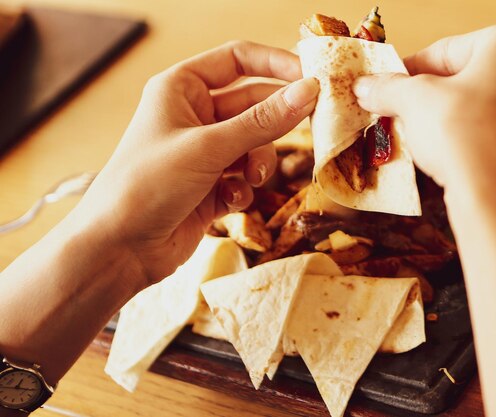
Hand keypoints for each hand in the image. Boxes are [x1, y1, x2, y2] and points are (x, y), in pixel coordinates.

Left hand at [68, 41, 318, 286]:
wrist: (119, 249)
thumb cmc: (146, 185)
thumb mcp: (209, 147)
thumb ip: (263, 121)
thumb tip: (309, 91)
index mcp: (181, 89)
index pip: (237, 60)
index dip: (275, 64)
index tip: (310, 77)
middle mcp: (193, 116)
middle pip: (253, 106)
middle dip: (274, 123)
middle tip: (309, 127)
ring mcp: (203, 153)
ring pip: (254, 145)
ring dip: (259, 163)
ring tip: (249, 179)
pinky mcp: (211, 186)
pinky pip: (245, 177)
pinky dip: (243, 189)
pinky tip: (229, 202)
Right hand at [353, 25, 495, 209]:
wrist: (492, 197)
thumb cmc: (460, 134)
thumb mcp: (413, 100)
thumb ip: (390, 88)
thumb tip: (368, 86)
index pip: (448, 51)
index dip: (412, 70)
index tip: (391, 87)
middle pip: (478, 82)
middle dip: (443, 98)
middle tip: (408, 116)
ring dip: (475, 126)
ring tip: (437, 146)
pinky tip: (486, 166)